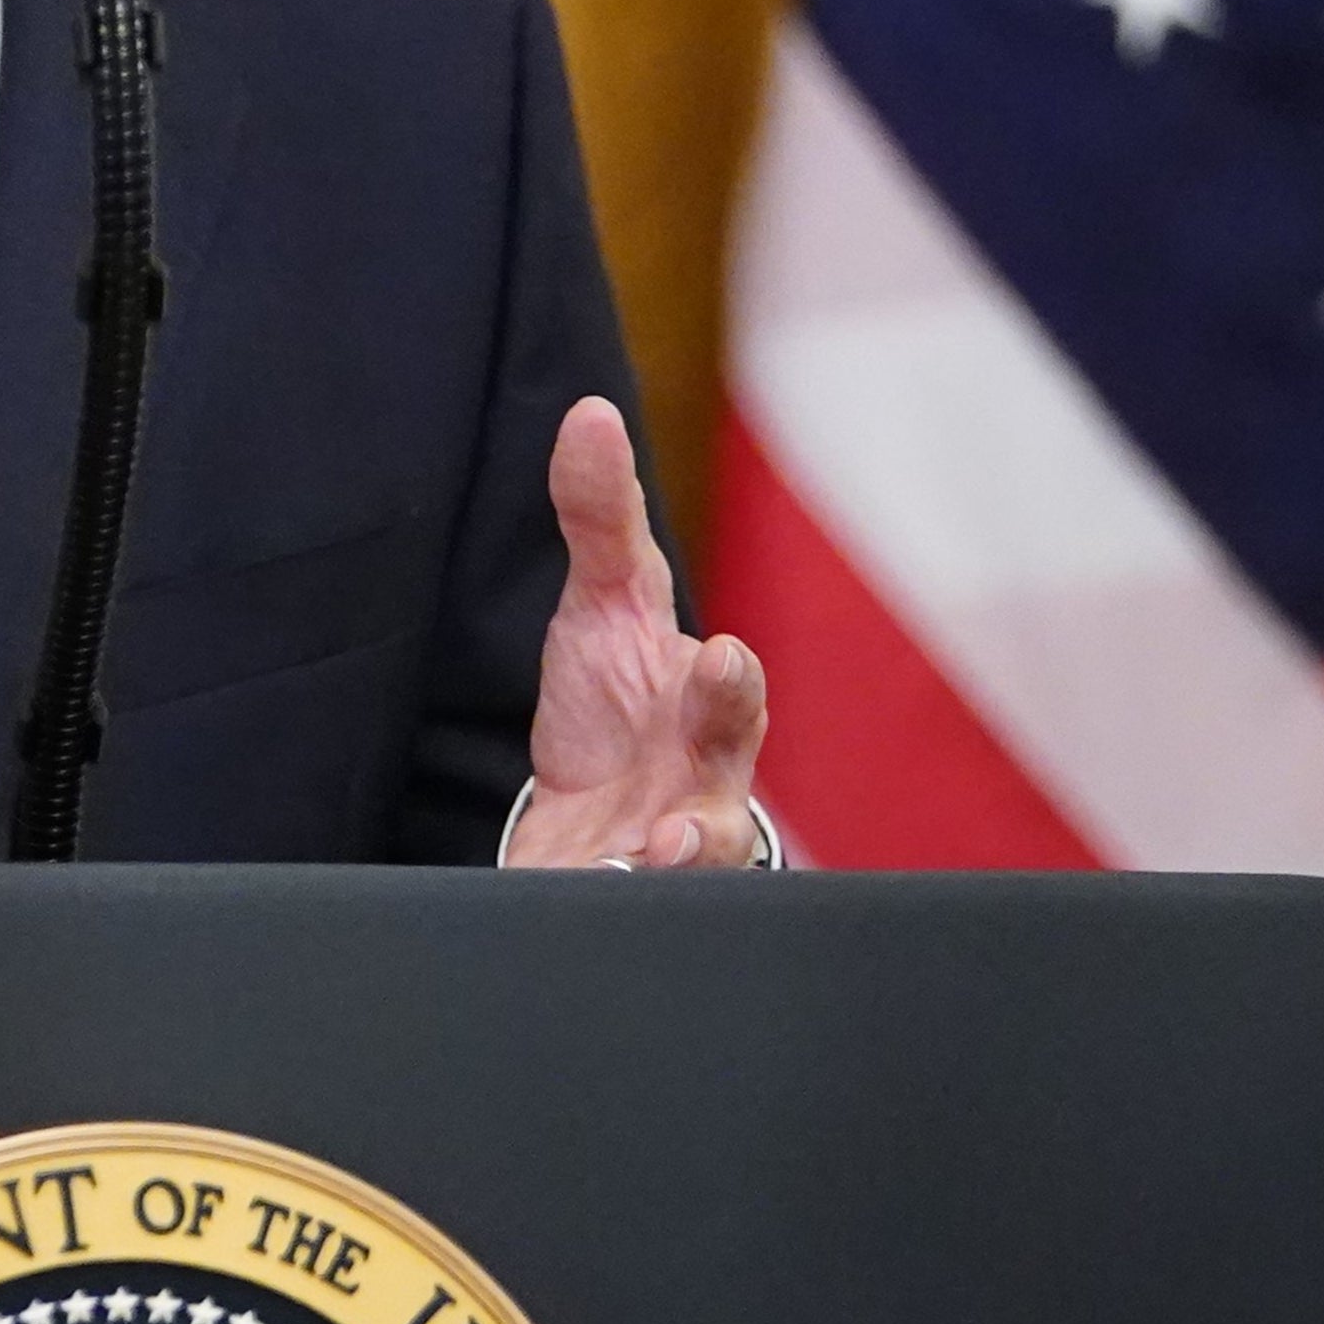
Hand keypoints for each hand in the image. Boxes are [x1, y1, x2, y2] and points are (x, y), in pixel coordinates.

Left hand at [500, 398, 770, 871]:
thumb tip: (589, 414)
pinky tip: (607, 885)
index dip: (729, 684)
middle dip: (722, 775)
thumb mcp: (599, 606)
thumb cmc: (614, 702)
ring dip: (689, 853)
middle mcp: (706, 781)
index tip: (718, 657)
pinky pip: (641, 909)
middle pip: (734, 785)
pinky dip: (628, 897)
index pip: (729, 692)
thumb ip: (599, 517)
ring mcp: (677, 846)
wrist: (591, 824)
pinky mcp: (630, 896)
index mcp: (704, 704)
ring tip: (666, 846)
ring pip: (704, 859)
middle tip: (704, 760)